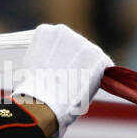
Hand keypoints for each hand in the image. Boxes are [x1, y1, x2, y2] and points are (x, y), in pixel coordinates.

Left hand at [10, 23, 111, 137]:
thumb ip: (86, 79)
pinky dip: (40, 45)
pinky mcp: (45, 31)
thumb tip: (78, 78)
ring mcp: (65, 34)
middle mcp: (85, 42)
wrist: (43, 102)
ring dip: (55, 49)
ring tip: (46, 67)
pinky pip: (44, 36)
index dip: (82, 67)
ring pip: (60, 40)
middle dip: (68, 56)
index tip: (74, 74)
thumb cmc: (64, 106)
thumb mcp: (86, 95)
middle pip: (77, 47)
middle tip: (57, 71)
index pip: (93, 58)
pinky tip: (37, 60)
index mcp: (99, 59)